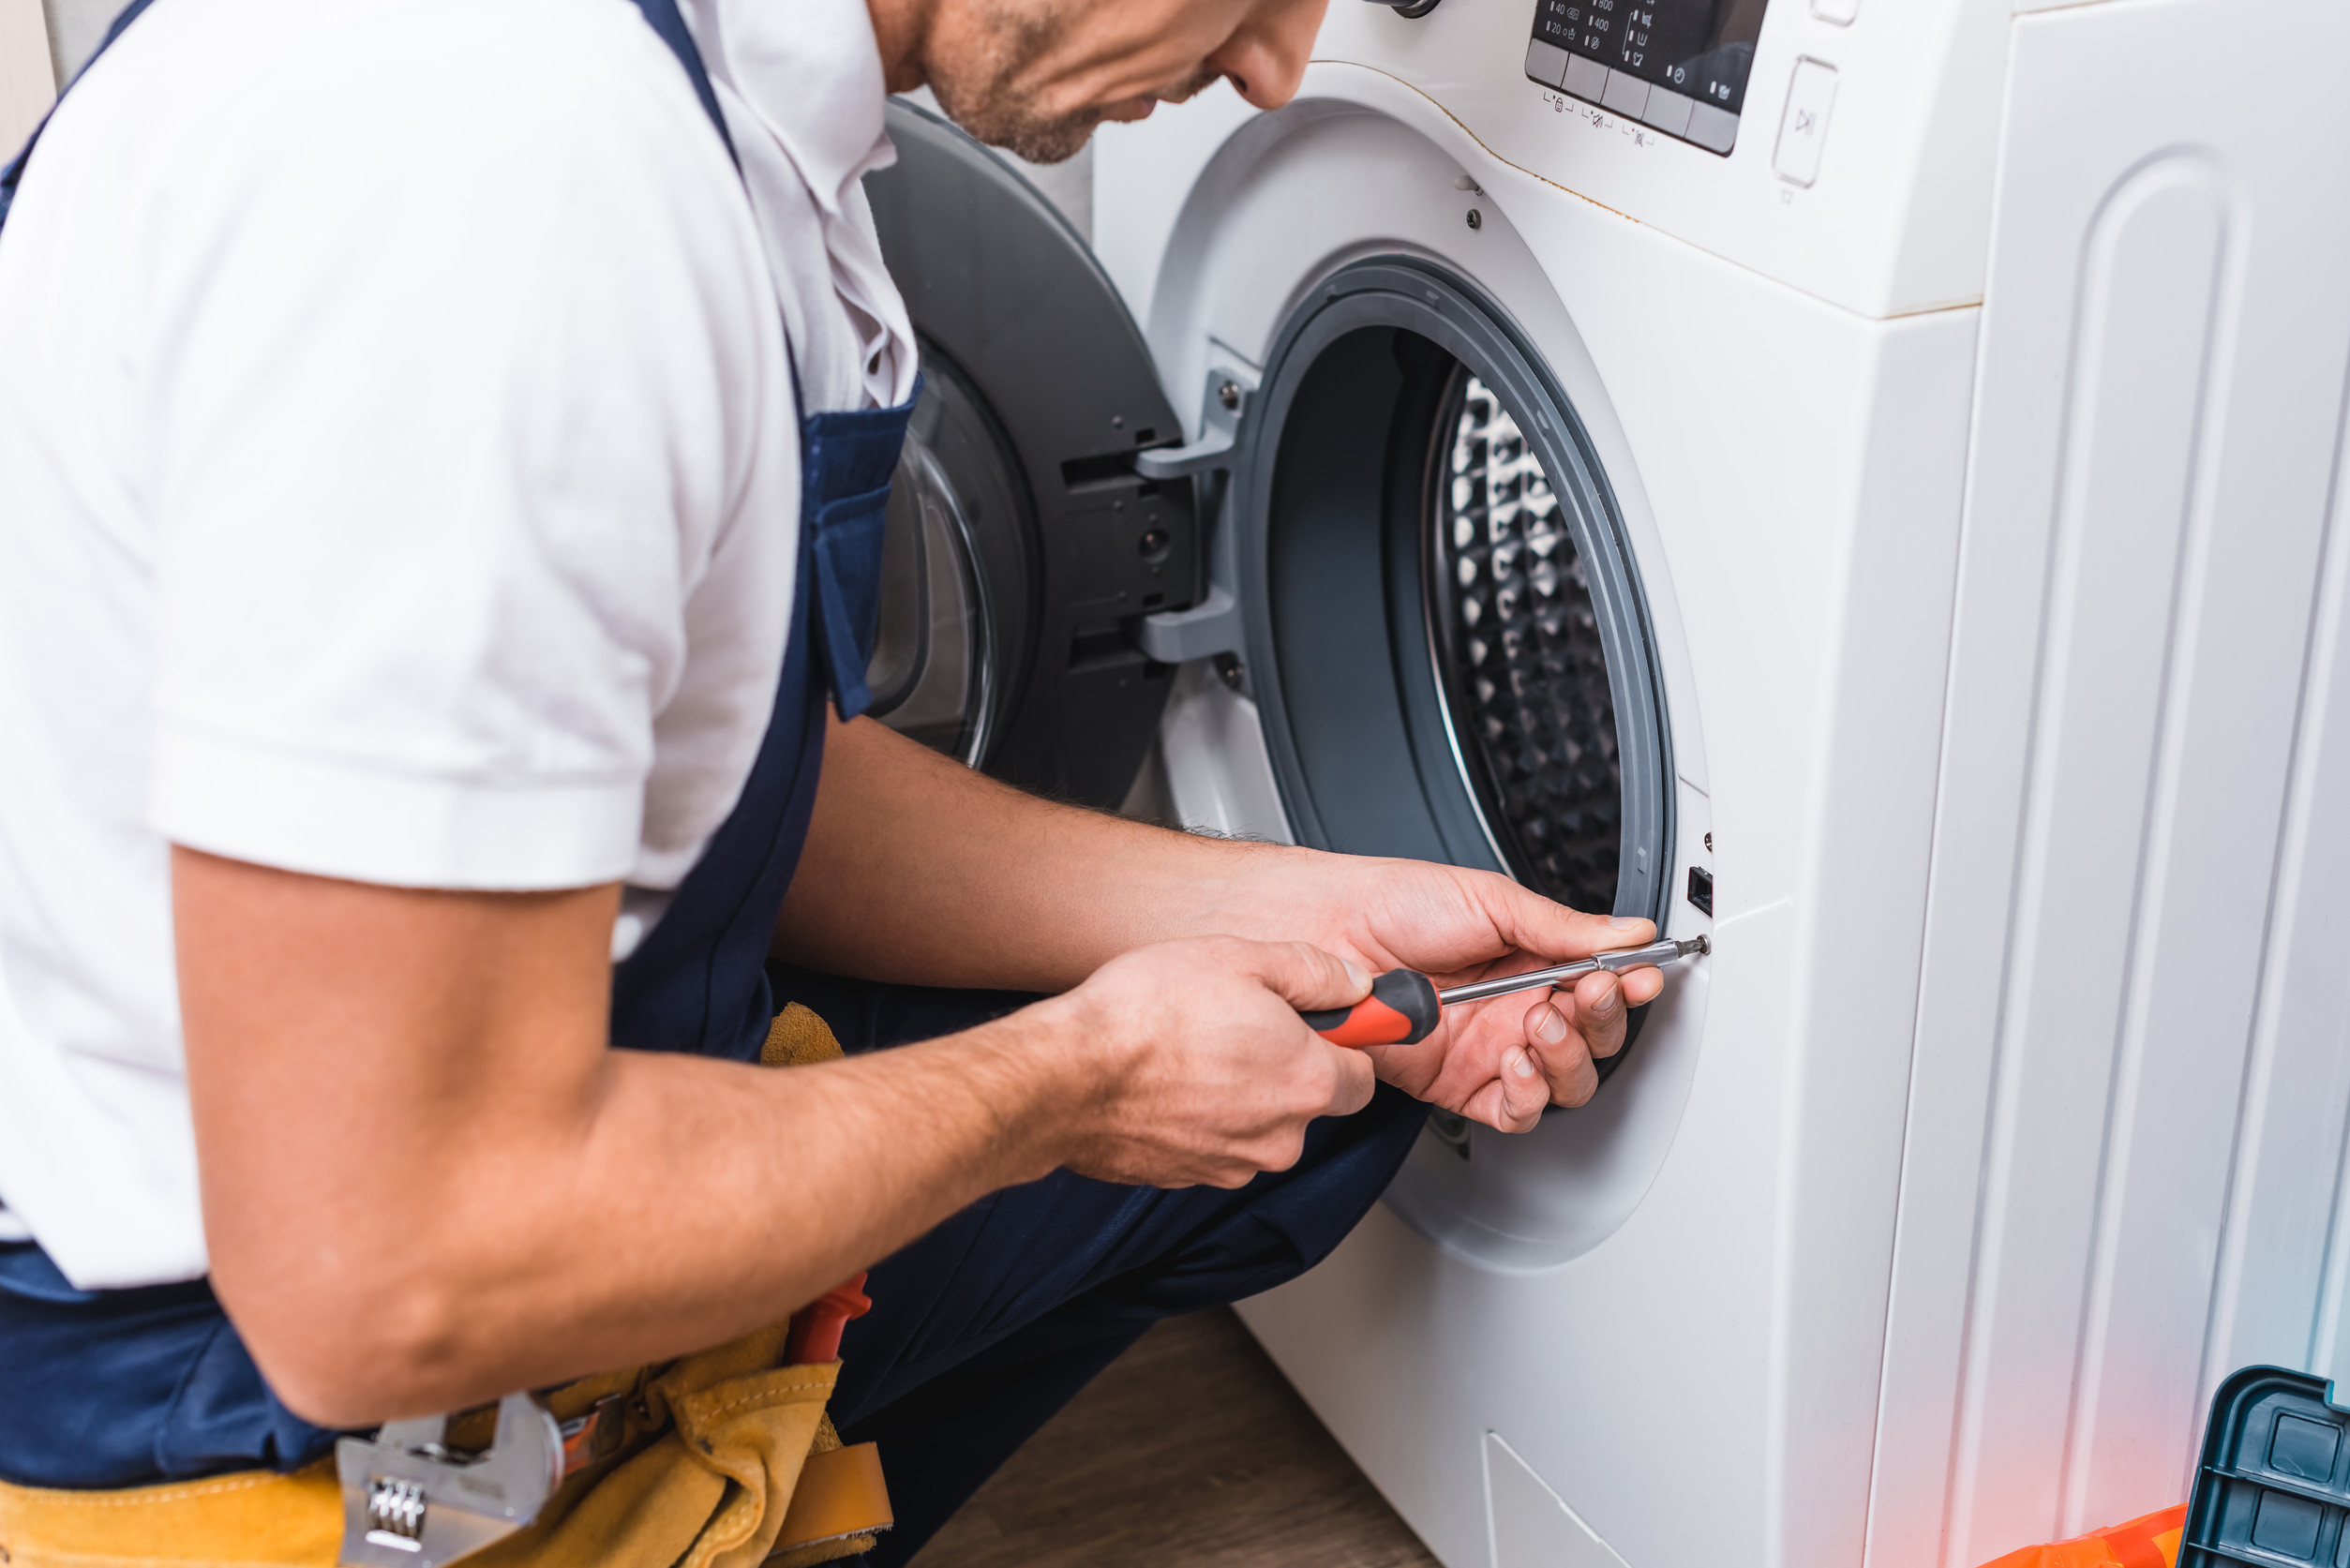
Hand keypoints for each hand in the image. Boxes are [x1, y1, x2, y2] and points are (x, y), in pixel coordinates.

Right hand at [1044, 935, 1377, 1187]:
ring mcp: (1234, 1164)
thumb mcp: (1239, 958)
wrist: (1068, 1076)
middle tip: (1241, 1022)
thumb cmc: (1145, 1016)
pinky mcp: (1190, 1177)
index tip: (1325, 1021)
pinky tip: (1169, 1079)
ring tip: (1194, 1048)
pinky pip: (1216, 1142)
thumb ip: (1311, 972)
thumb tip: (1349, 983)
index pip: (1364, 1073)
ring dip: (1241, 1092)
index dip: (1343, 1042)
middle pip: (1310, 1100)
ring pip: (1260, 1124)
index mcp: (1307, 1080)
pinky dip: (1201, 1116)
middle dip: (1286, 1065)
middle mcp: (1281, 1135)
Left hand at [1211, 851, 1663, 1130]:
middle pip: (1592, 1041)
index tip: (1636, 977)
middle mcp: (1513, 1008)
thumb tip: (1630, 931)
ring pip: (1561, 1082)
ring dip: (1566, 1056)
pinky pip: (1511, 1111)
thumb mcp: (1489, 900)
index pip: (1599, 987)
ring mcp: (1486, 1049)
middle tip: (1584, 994)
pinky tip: (1516, 1062)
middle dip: (1600, 1022)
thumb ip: (1563, 927)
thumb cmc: (1392, 905)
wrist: (1328, 933)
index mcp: (1529, 962)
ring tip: (1539, 1021)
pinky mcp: (1455, 1083)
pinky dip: (1527, 1095)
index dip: (1625, 987)